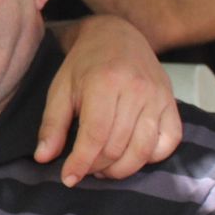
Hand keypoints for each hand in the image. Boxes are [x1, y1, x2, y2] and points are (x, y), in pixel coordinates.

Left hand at [38, 16, 180, 183]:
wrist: (116, 35)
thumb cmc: (84, 64)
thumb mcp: (60, 89)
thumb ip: (52, 125)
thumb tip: (43, 158)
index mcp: (105, 83)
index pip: (95, 136)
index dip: (81, 163)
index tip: (68, 179)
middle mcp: (136, 90)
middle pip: (118, 146)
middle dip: (97, 167)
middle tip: (84, 167)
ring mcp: (158, 97)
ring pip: (143, 150)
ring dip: (121, 169)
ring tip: (103, 167)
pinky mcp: (172, 103)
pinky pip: (169, 141)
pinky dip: (151, 157)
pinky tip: (131, 154)